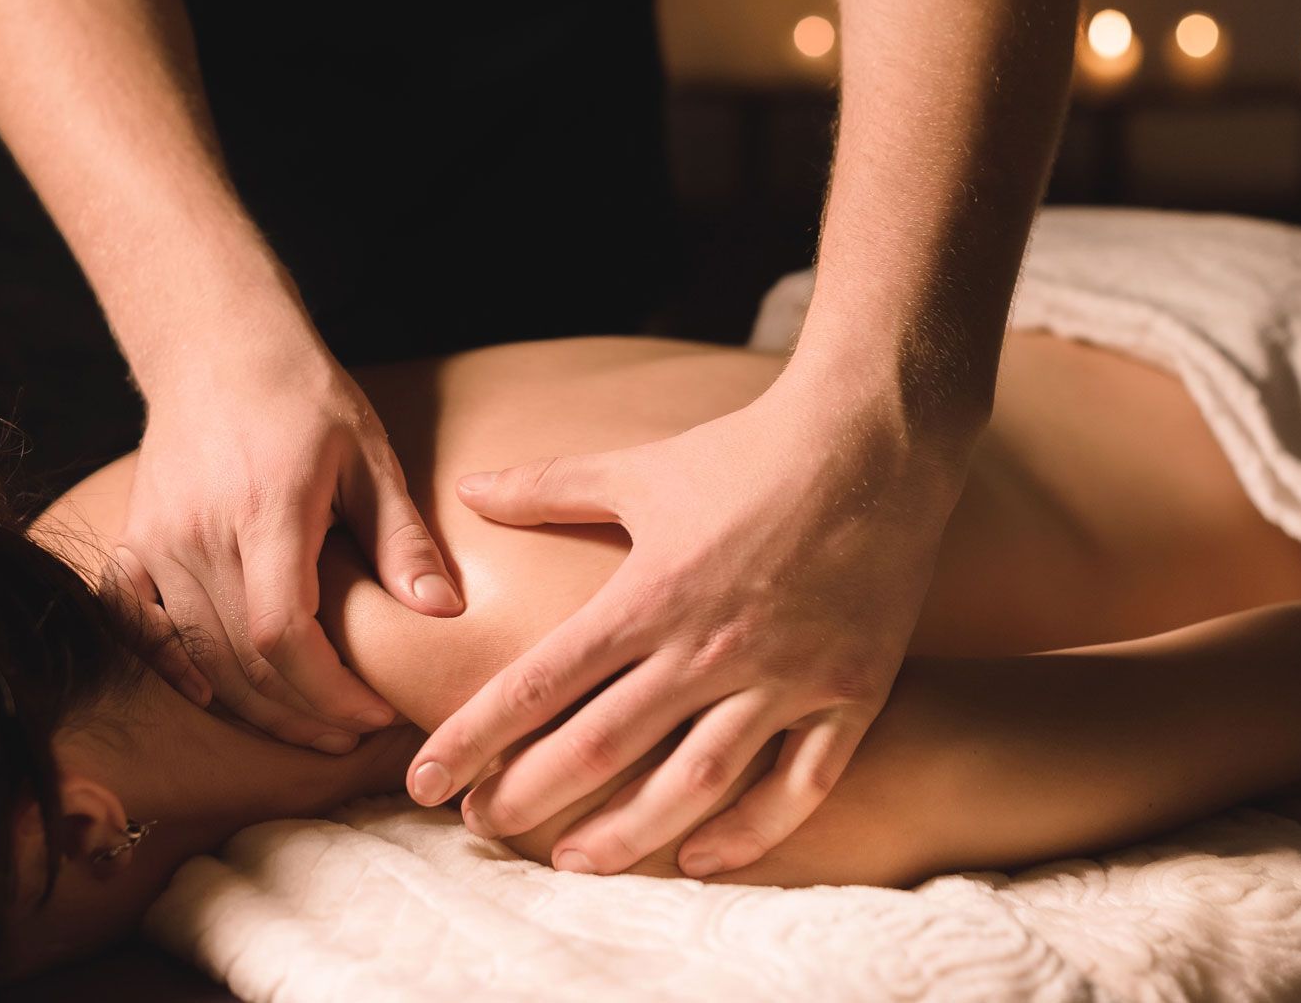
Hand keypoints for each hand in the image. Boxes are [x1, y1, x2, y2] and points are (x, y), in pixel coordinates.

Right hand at [109, 331, 464, 749]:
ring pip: (197, 655)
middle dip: (302, 713)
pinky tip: (213, 698)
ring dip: (253, 704)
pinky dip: (171, 669)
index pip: (284, 635)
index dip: (328, 692)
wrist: (218, 344)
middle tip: (353, 733)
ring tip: (310, 725)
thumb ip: (402, 538)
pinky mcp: (136, 540)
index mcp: (266, 511)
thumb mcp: (370, 457)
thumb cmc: (305, 397)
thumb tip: (444, 613)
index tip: (374, 712)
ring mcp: (158, 540)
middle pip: (242, 661)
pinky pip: (136, 626)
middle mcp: (201, 534)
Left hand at [406, 367, 972, 876]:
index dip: (475, 738)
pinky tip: (701, 858)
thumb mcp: (640, 468)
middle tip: (481, 825)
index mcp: (651, 593)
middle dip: (529, 795)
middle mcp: (711, 646)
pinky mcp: (849, 692)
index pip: (543, 682)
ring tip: (572, 860)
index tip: (425, 780)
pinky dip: (752, 832)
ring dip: (628, 833)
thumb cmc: (749, 451)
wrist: (876, 441)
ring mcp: (785, 676)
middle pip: (602, 746)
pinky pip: (799, 785)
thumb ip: (550, 488)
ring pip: (695, 781)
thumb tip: (468, 492)